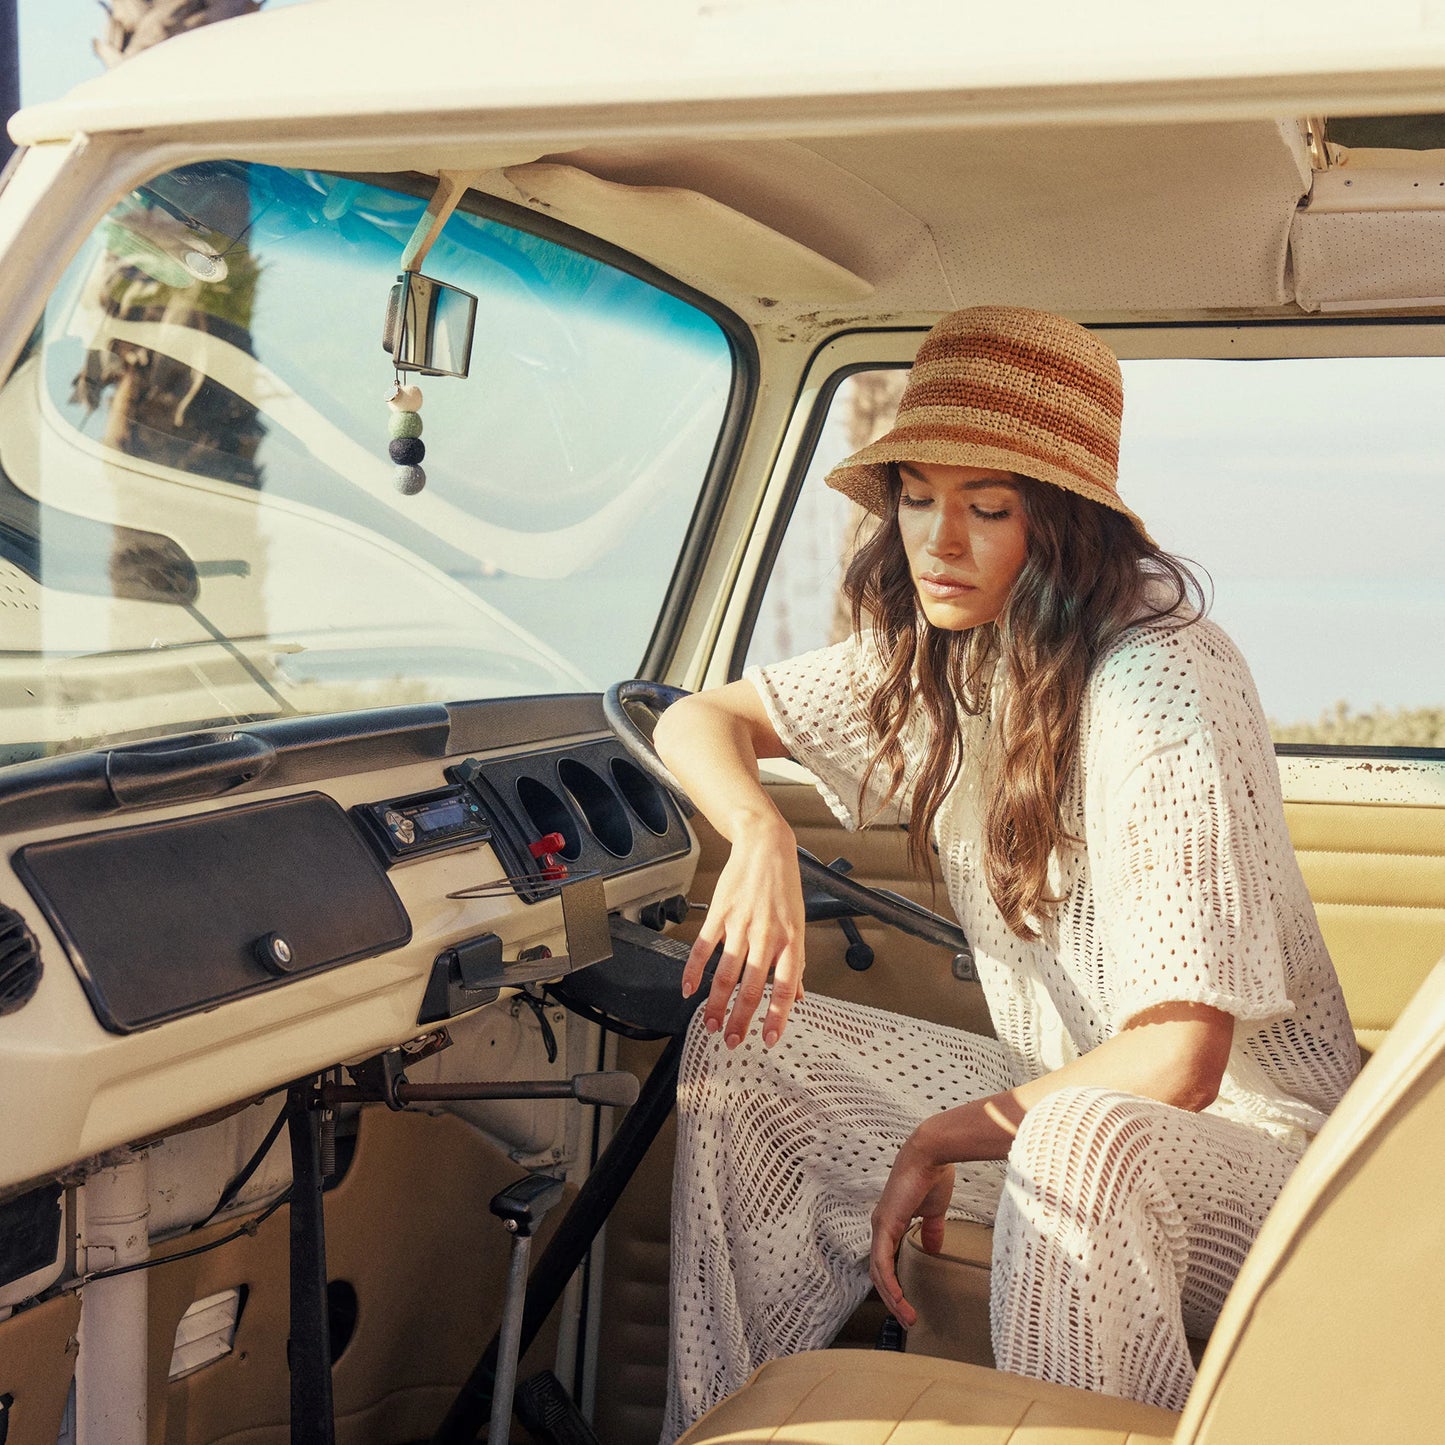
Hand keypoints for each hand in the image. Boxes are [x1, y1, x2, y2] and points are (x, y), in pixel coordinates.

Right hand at [683, 815, 804, 1047]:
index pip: (785, 986)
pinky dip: (693, 971)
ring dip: (716, 1003)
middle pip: (751, 986)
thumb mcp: (800, 924)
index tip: (768, 1039)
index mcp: (791, 940)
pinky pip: (704, 947)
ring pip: (725, 972)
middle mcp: (767, 934)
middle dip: (740, 1018)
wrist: (766, 847)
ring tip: (710, 1022)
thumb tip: (799, 996)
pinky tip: (688, 989)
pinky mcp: (720, 912)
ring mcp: (741, 923)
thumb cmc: (784, 886)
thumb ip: (796, 963)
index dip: (776, 1016)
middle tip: (732, 1039)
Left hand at [869, 1132, 955, 1328]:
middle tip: (907, 1319)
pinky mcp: (885, 1226)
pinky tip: (900, 1299)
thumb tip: (933, 1249)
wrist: (931, 1155)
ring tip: (907, 1317)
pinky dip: (890, 1284)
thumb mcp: (933, 1211)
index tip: (908, 1305)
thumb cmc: (932, 1177)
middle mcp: (881, 1227)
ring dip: (892, 1298)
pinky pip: (882, 1263)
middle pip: (879, 1273)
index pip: (886, 1262)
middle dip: (892, 1299)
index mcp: (890, 1223)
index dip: (894, 1285)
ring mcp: (880, 1227)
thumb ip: (931, 1230)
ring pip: (879, 1273)